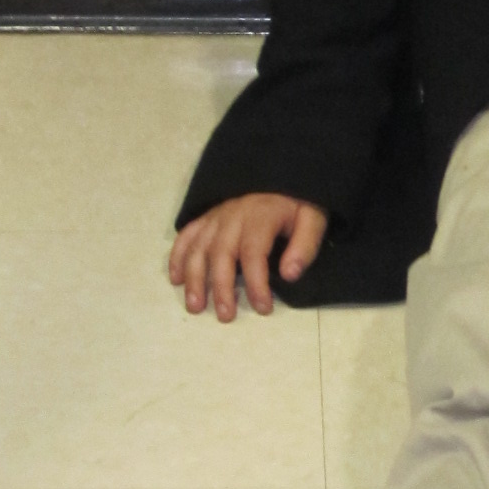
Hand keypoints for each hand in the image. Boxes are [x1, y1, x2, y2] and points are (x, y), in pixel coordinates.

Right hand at [169, 193, 326, 319]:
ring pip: (199, 247)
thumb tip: (289, 275)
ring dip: (194, 278)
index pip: (253, 253)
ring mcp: (216, 216)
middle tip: (225, 315)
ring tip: (195, 306)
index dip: (256, 283)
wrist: (282, 173)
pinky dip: (178, 257)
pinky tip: (176, 279)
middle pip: (221, 253)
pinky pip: (187, 236)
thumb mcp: (312, 219)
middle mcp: (233, 216)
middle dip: (220, 287)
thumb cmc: (296, 204)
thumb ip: (304, 246)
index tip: (263, 308)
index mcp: (260, 216)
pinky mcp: (207, 218)